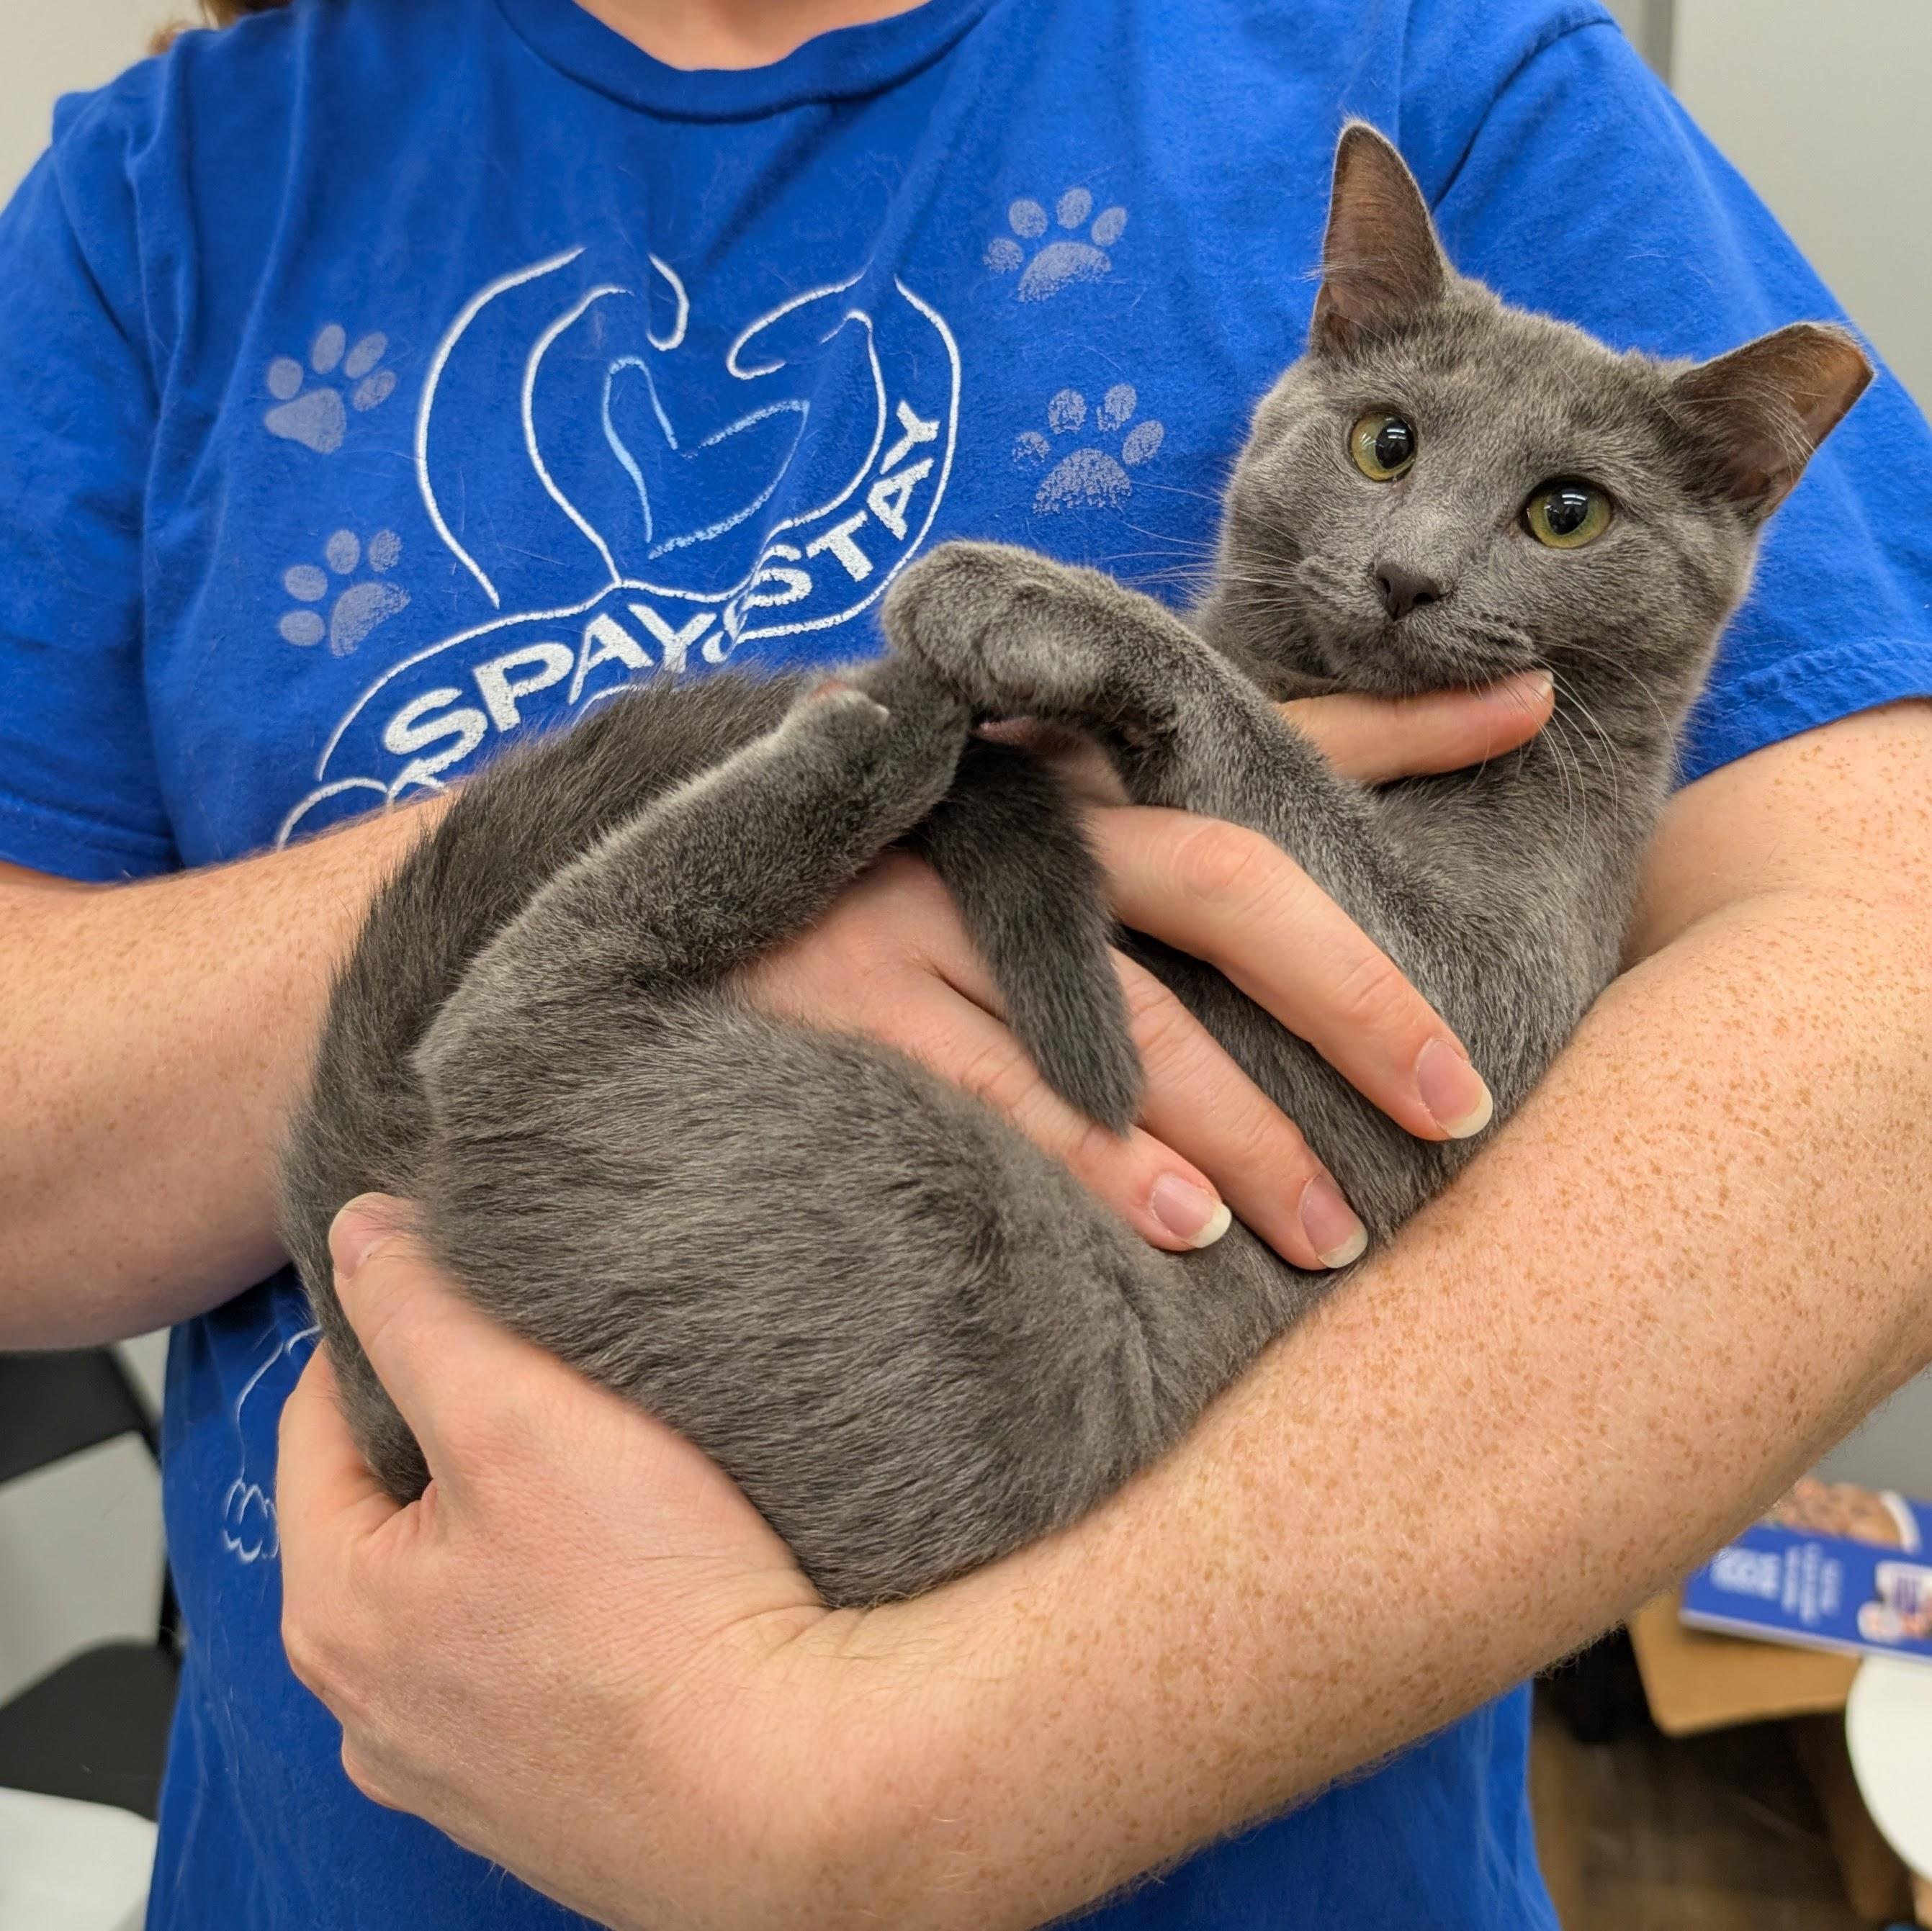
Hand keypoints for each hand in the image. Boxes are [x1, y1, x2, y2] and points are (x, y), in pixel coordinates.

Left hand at [278, 1200, 858, 1930]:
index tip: (469, 1289)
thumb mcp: (518, 1414)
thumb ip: (424, 1313)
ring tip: (614, 1475)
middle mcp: (378, 1712)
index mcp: (338, 1612)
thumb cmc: (658, 1613)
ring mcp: (466, 1770)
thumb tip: (360, 1234)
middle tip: (553, 1376)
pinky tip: (643, 1585)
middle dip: (461, 1434)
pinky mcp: (556, 1800)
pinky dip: (570, 1613)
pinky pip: (536, 1667)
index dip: (391, 1334)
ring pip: (469, 1595)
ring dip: (520, 1530)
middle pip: (396, 1515)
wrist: (799, 1786)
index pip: (319, 1423)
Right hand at [741, 674, 1547, 1270]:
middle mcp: (1019, 816)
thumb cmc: (942, 851)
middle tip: (1459, 1122)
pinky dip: (1097, 1155)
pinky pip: (992, 1083)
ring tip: (1332, 1236)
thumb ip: (1289, 753)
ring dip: (1240, 1129)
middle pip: (1222, 883)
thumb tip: (1523, 698)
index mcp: (1089, 766)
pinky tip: (1183, 1229)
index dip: (1399, 802)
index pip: (1273, 773)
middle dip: (1356, 1005)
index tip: (1509, 890)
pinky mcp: (845, 991)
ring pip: (1122, 1012)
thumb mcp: (1088, 797)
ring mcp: (928, 901)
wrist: (706, 871)